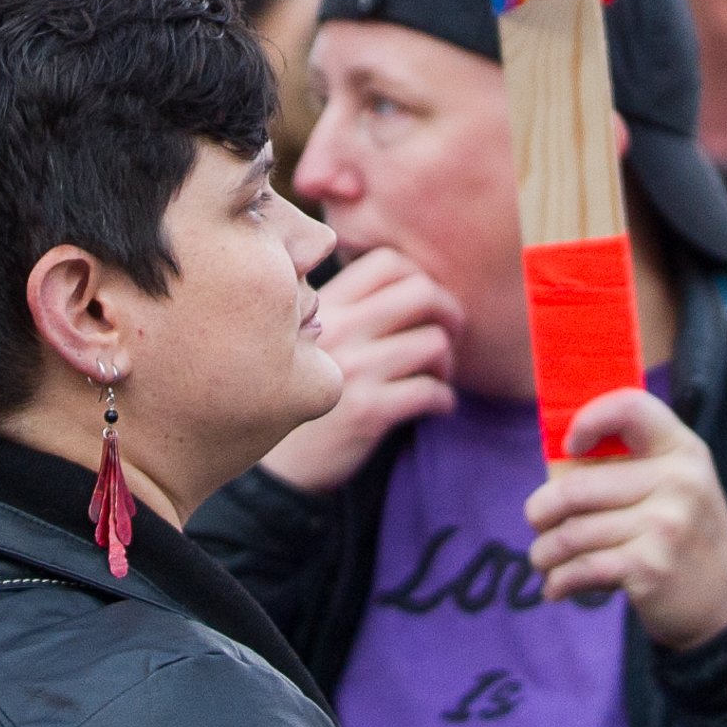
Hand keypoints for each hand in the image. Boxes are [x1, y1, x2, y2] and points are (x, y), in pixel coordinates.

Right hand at [257, 248, 460, 495]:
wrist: (275, 465)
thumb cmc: (301, 395)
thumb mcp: (310, 339)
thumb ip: (348, 308)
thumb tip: (411, 286)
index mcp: (325, 304)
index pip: (387, 262)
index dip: (419, 276)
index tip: (425, 305)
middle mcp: (338, 328)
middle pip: (421, 292)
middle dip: (449, 312)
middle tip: (451, 334)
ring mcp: (352, 369)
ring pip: (433, 342)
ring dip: (447, 362)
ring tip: (437, 376)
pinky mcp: (366, 411)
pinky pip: (430, 391)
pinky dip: (445, 399)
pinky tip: (436, 406)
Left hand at [523, 386, 726, 651]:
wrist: (724, 600)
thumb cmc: (681, 532)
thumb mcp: (673, 483)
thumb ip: (629, 461)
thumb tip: (554, 457)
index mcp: (682, 449)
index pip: (630, 407)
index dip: (588, 420)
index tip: (570, 447)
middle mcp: (678, 482)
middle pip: (576, 487)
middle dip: (541, 510)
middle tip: (538, 521)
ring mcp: (666, 525)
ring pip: (572, 533)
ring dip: (545, 551)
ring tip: (544, 558)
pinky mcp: (650, 568)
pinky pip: (581, 568)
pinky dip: (560, 580)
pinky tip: (557, 586)